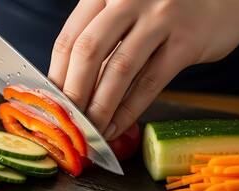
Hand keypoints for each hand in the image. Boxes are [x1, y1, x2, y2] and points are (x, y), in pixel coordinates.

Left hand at [48, 0, 238, 140]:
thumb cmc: (165, 10)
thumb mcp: (126, 12)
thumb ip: (100, 41)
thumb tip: (69, 87)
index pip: (69, 38)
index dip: (57, 75)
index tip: (52, 103)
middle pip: (88, 51)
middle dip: (73, 93)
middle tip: (68, 121)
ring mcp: (160, 17)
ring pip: (119, 70)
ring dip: (100, 107)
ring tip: (91, 131)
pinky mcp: (186, 41)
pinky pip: (150, 82)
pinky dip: (129, 110)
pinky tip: (117, 127)